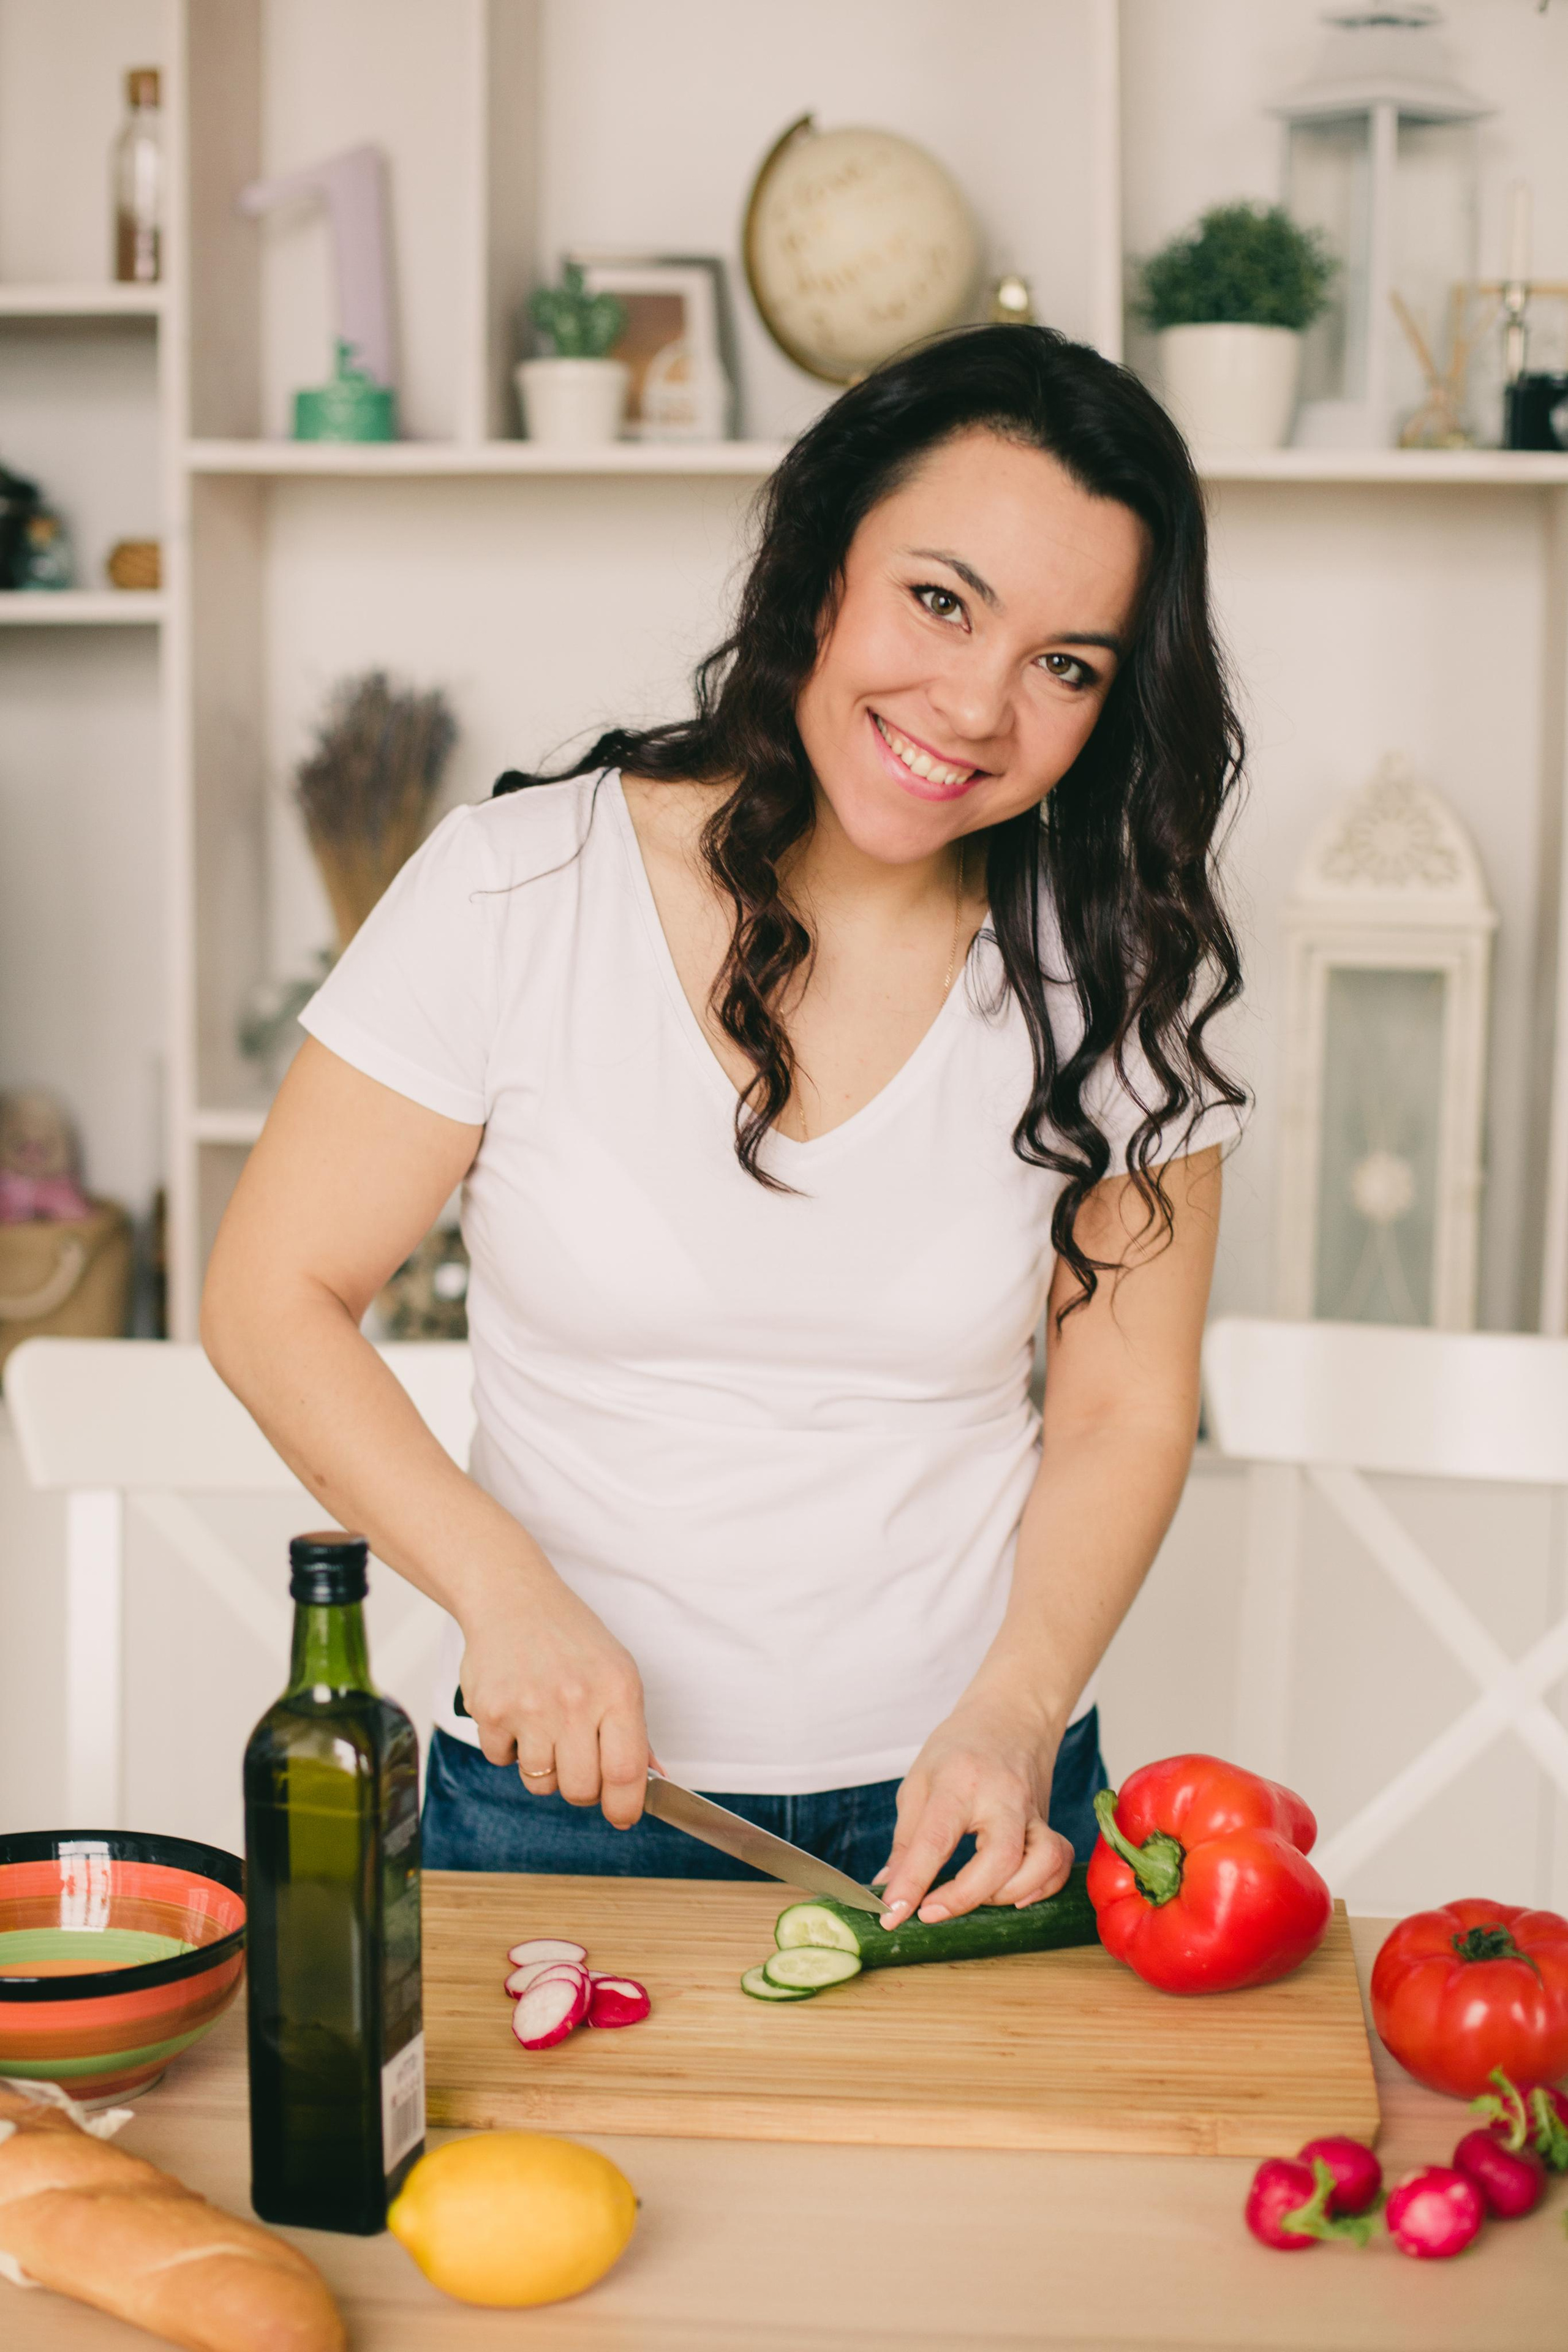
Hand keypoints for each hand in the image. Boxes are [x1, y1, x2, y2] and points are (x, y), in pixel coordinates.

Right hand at [457, 1569, 653, 1827]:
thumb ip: (633, 1729)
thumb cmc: (570, 1636)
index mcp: (617, 1690)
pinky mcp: (491, 1711)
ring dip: (543, 1768)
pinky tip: (516, 1711)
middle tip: (577, 1763)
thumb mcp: (616, 1671)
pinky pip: (502, 1761)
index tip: (623, 1817)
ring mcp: (530, 1708)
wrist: (511, 1598)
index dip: (626, 1806)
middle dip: (581, 1790)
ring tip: (544, 1727)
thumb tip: (653, 1779)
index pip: (627, 1772)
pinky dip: (508, 1747)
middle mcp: (575, 1701)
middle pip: (581, 1790)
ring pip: (540, 1784)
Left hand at [876, 1687, 1074, 1927]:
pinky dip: (1041, 1887)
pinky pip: (1060, 1862)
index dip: (912, 1884)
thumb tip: (889, 1888)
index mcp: (959, 1781)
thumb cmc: (959, 1749)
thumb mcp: (919, 1782)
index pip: (936, 1840)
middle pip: (1000, 1858)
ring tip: (976, 1897)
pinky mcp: (1049, 1822)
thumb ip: (906, 1840)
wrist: (1010, 1716)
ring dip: (1007, 1894)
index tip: (891, 1915)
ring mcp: (1032, 1810)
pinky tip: (1014, 1893)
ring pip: (1042, 1862)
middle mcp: (1003, 1797)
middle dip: (964, 1897)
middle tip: (929, 1913)